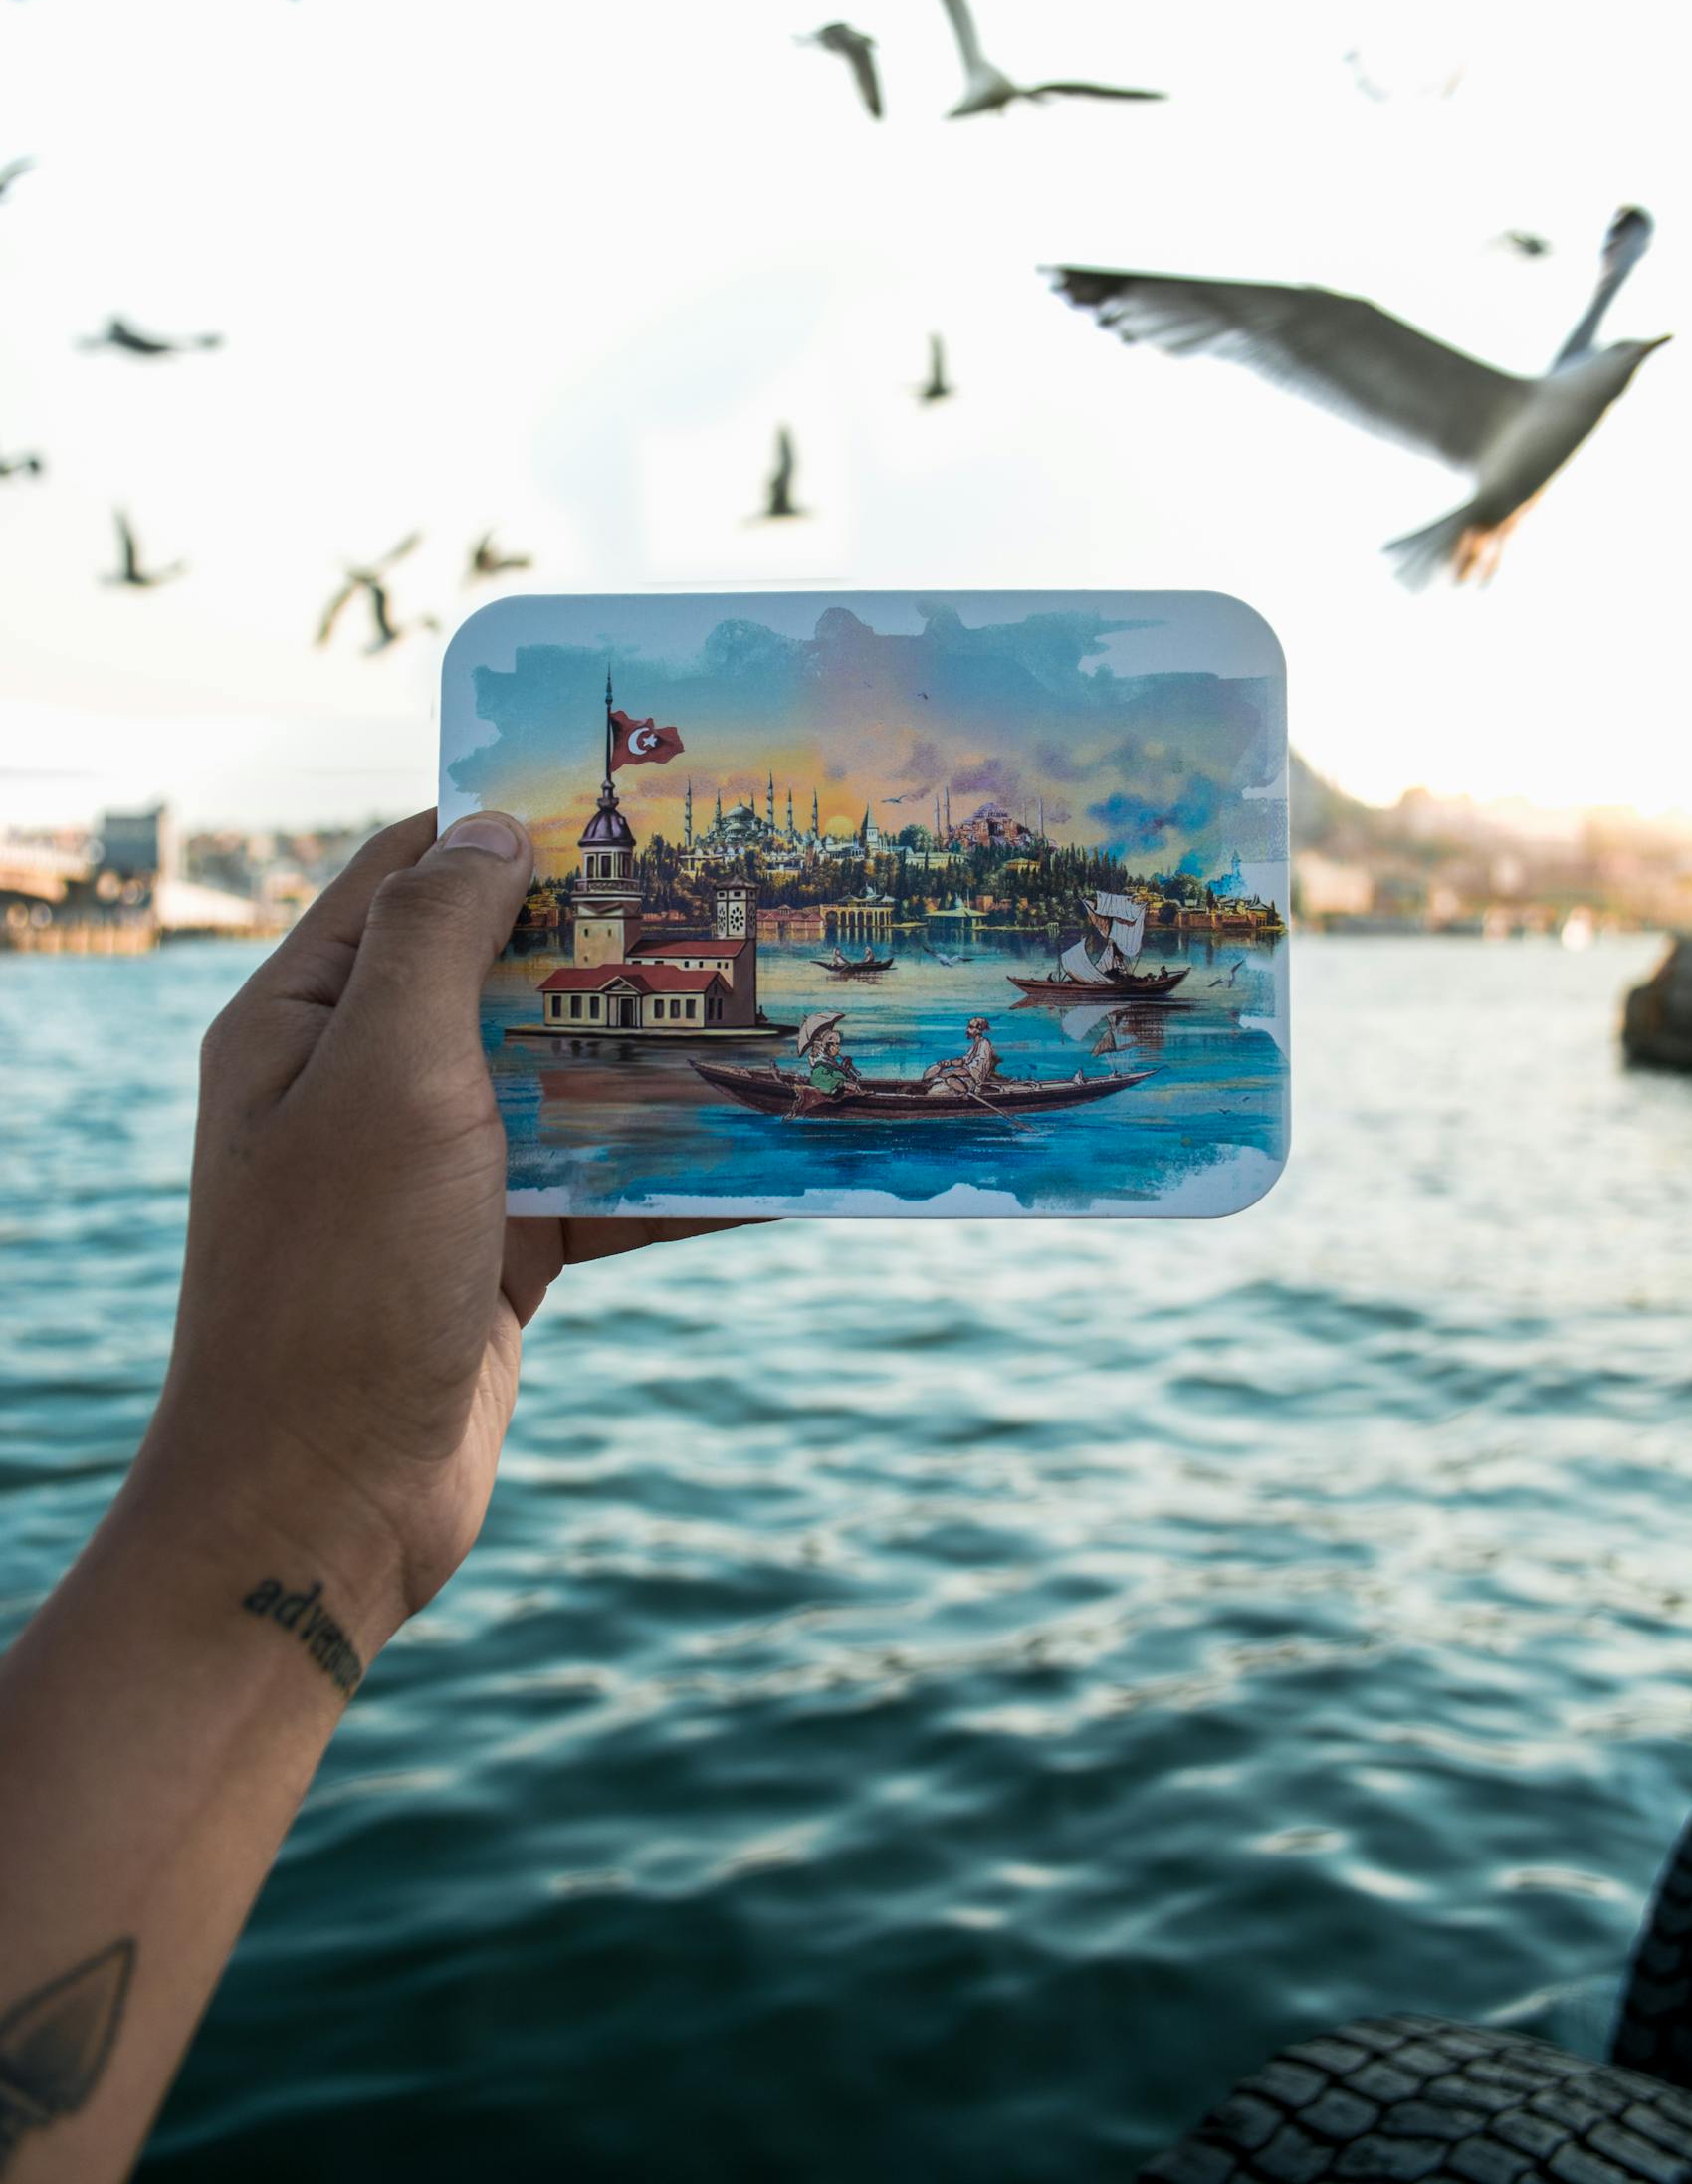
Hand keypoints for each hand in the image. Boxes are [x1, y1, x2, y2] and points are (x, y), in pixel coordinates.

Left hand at [137, 810, 746, 1656]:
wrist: (322, 1508)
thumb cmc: (338, 1279)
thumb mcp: (383, 1082)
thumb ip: (437, 944)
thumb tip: (497, 832)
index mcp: (306, 1019)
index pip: (410, 876)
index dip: (508, 826)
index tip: (627, 793)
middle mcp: (364, 1082)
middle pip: (504, 973)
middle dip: (612, 939)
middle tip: (735, 891)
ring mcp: (433, 1170)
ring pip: (565, 1078)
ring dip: (660, 1054)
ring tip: (776, 1007)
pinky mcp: (496, 1249)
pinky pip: (602, 1184)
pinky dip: (678, 1169)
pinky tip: (776, 1152)